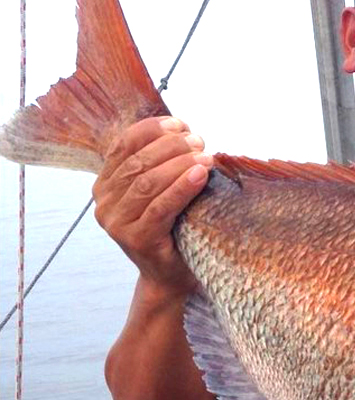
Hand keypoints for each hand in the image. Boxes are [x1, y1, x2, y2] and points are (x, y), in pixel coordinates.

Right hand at [93, 116, 211, 293]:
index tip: (179, 123)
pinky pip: (161, 207)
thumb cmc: (172, 228)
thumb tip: (184, 130)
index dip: (152, 130)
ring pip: (148, 182)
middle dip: (171, 146)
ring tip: (205, 156)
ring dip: (179, 164)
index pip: (123, 145)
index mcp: (105, 184)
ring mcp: (117, 223)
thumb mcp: (159, 192)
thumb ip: (159, 165)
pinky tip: (201, 175)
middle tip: (199, 141)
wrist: (171, 276)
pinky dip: (182, 187)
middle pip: (137, 162)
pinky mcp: (136, 239)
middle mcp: (104, 202)